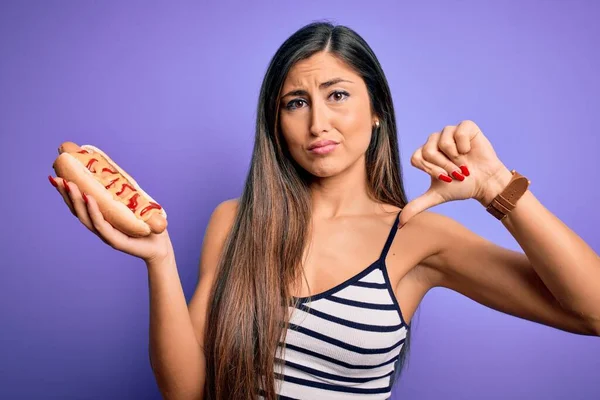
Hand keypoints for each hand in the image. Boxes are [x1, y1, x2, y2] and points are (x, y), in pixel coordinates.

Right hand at [49, 175, 173, 264]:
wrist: (160, 245)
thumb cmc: (146, 224)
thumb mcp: (132, 204)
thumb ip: (122, 192)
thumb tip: (114, 170)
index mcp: (101, 219)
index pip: (80, 205)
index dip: (68, 192)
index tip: (57, 176)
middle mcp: (99, 227)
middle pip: (77, 210)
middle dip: (66, 194)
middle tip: (56, 178)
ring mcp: (106, 234)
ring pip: (86, 217)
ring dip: (76, 200)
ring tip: (69, 185)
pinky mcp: (115, 241)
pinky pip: (101, 225)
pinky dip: (93, 211)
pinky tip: (88, 198)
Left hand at [399, 120, 512, 226]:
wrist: (485, 183)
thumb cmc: (461, 187)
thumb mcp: (436, 196)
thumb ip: (416, 205)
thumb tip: (399, 223)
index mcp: (425, 153)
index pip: (417, 158)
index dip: (431, 170)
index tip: (444, 178)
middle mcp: (434, 140)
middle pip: (428, 151)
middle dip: (444, 167)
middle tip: (457, 173)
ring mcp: (449, 131)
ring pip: (442, 142)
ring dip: (455, 158)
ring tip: (464, 163)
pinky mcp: (465, 126)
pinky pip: (458, 132)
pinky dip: (465, 146)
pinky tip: (470, 151)